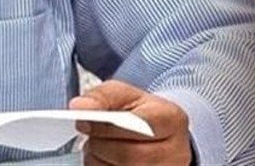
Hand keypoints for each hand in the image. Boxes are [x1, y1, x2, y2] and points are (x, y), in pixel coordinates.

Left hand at [69, 80, 190, 164]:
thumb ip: (101, 97)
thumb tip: (79, 106)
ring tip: (99, 147)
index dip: (106, 126)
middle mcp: (176, 152)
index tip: (84, 122)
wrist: (156, 136)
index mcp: (171, 120)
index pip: (137, 125)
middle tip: (91, 136)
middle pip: (128, 155)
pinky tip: (104, 161)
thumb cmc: (139, 114)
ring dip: (98, 160)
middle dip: (100, 145)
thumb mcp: (123, 95)